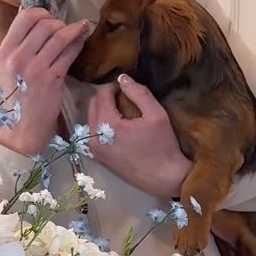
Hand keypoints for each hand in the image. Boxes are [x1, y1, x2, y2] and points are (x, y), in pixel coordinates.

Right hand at [0, 7, 91, 156]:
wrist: (24, 124)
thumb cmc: (18, 93)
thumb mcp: (9, 66)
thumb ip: (18, 41)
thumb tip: (28, 9)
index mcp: (5, 51)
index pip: (25, 17)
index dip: (41, 12)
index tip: (49, 18)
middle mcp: (18, 57)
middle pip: (45, 24)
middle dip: (59, 22)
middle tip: (64, 28)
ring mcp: (36, 68)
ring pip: (59, 36)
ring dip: (73, 29)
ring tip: (79, 28)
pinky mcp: (53, 78)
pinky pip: (69, 52)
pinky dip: (78, 43)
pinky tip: (81, 41)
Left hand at [87, 74, 189, 199]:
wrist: (163, 178)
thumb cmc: (163, 146)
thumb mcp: (156, 115)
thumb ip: (138, 93)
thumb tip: (122, 77)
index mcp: (107, 125)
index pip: (102, 93)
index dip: (115, 86)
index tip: (129, 88)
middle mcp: (94, 137)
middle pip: (93, 104)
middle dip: (107, 97)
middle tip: (126, 99)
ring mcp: (93, 149)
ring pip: (91, 117)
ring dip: (104, 110)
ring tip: (123, 112)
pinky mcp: (97, 157)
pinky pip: (93, 132)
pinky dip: (102, 124)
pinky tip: (119, 127)